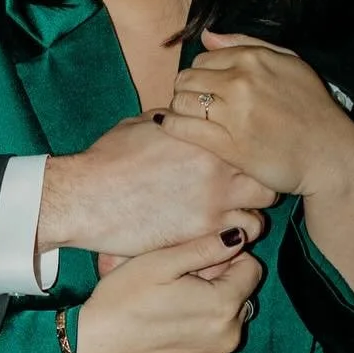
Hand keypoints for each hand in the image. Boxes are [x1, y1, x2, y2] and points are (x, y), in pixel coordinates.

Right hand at [39, 114, 276, 257]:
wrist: (86, 196)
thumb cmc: (108, 159)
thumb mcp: (143, 124)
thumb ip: (177, 121)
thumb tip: (188, 118)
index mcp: (205, 133)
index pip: (250, 136)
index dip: (248, 148)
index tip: (239, 158)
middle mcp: (218, 163)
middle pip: (266, 171)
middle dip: (260, 177)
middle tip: (242, 186)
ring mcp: (216, 198)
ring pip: (264, 204)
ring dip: (252, 207)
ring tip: (233, 212)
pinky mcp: (205, 231)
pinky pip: (243, 235)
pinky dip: (236, 234)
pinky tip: (219, 233)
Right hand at [75, 225, 263, 352]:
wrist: (94, 346)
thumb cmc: (124, 298)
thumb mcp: (161, 262)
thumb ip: (206, 248)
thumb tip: (238, 236)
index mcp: (224, 304)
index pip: (253, 269)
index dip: (228, 259)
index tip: (198, 263)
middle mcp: (230, 336)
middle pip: (241, 297)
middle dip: (220, 286)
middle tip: (180, 285)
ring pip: (228, 323)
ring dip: (210, 313)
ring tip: (172, 309)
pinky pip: (212, 348)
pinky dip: (199, 337)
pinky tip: (169, 331)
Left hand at [154, 30, 353, 200]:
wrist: (329, 153)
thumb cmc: (312, 108)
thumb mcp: (289, 63)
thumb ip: (245, 44)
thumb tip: (206, 36)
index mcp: (254, 59)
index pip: (203, 58)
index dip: (201, 73)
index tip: (207, 87)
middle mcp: (240, 82)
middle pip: (187, 79)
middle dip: (187, 90)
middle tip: (195, 104)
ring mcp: (233, 114)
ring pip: (182, 102)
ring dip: (180, 109)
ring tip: (190, 117)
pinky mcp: (228, 144)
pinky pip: (183, 128)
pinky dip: (173, 125)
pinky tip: (176, 127)